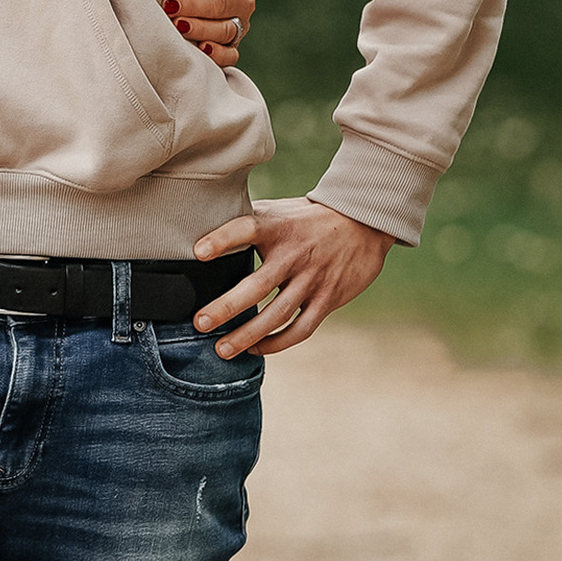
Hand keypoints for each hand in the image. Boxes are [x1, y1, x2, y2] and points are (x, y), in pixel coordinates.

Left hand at [165, 0, 254, 73]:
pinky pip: (230, 55)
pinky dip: (217, 53)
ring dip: (200, 28)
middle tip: (169, 5)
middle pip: (221, 4)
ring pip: (224, 30)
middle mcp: (243, 1)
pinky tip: (202, 49)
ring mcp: (239, 25)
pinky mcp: (232, 47)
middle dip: (194, 5)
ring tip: (178, 25)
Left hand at [192, 196, 391, 357]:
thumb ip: (247, 223)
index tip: (198, 252)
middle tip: (200, 323)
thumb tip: (201, 234)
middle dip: (226, 307)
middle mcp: (294, 255)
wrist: (363, 222)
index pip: (246, 229)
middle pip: (257, 285)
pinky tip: (256, 349)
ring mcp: (312, 279)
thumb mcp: (277, 211)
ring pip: (277, 314)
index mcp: (277, 227)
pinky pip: (301, 328)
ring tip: (222, 349)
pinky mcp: (327, 299)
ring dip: (248, 335)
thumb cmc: (306, 219)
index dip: (222, 240)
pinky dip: (277, 343)